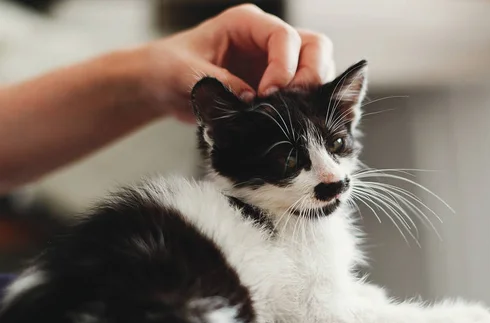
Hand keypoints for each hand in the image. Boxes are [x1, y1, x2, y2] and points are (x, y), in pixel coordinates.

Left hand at [139, 4, 334, 121]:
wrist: (163, 87)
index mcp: (247, 24)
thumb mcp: (184, 72)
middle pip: (315, 48)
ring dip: (310, 94)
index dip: (284, 67)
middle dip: (310, 77)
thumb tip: (251, 98)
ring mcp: (276, 63)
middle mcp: (267, 40)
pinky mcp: (277, 87)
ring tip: (287, 116)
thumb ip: (217, 82)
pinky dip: (304, 107)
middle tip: (292, 106)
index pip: (285, 37)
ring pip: (316, 69)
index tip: (267, 95)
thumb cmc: (168, 68)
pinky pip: (305, 93)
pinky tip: (287, 122)